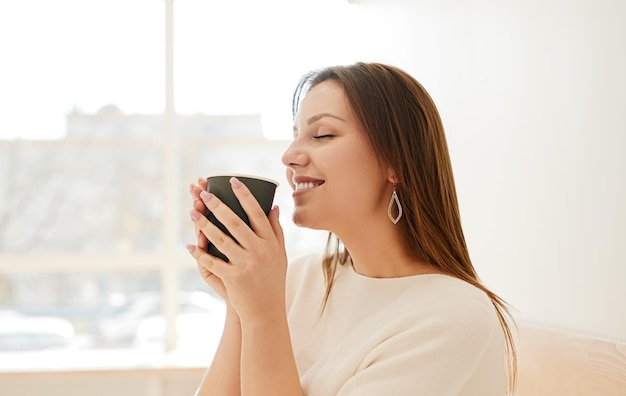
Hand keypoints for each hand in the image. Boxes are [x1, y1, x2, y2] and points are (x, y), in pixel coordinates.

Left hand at [187, 177, 287, 322]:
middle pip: (235, 222)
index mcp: (270, 242)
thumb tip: (273, 207)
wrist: (267, 310)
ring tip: (192, 212)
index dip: (244, 196)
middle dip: (217, 205)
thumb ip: (276, 230)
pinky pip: (212, 262)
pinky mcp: (233, 277)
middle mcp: (259, 250)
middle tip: (203, 192)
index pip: (257, 213)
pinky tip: (190, 245)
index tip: (233, 181)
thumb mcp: (280, 254)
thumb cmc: (273, 279)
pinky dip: (200, 254)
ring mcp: (245, 264)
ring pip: (220, 239)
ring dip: (204, 225)